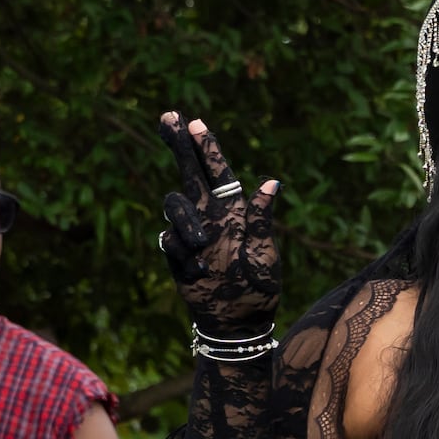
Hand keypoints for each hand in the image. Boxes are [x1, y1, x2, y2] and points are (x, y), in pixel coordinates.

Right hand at [155, 111, 280, 330]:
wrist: (238, 322)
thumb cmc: (259, 288)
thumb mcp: (266, 255)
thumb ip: (262, 221)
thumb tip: (271, 183)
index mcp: (234, 211)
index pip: (218, 172)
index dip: (206, 147)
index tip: (195, 122)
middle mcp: (209, 216)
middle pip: (189, 172)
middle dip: (179, 144)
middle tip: (168, 116)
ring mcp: (190, 233)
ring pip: (174, 203)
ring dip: (185, 219)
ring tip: (201, 244)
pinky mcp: (176, 254)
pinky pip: (167, 239)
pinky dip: (180, 249)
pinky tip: (196, 267)